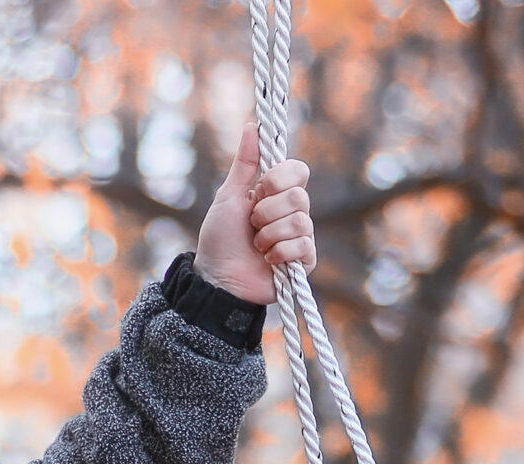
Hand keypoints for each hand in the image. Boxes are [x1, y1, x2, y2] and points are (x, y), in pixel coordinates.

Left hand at [193, 123, 314, 303]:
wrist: (219, 277)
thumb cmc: (220, 237)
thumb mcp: (229, 195)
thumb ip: (244, 163)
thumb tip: (253, 126)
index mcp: (277, 193)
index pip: (299, 171)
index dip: (280, 179)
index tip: (259, 190)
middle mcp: (292, 212)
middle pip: (301, 197)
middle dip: (268, 211)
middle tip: (252, 223)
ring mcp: (299, 237)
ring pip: (300, 222)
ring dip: (269, 234)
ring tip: (256, 245)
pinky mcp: (304, 262)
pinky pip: (303, 246)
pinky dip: (279, 252)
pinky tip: (267, 260)